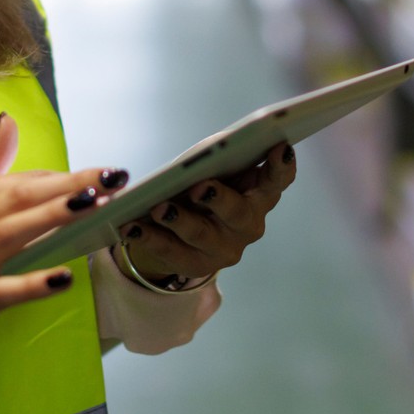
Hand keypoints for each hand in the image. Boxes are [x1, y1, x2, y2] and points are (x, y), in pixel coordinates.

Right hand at [0, 116, 123, 393]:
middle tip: (113, 177)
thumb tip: (9, 123)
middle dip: (69, 185)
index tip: (100, 174)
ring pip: (11, 233)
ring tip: (92, 206)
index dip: (61, 178)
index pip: (18, 182)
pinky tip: (64, 278)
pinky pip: (2, 290)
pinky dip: (32, 283)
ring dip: (53, 218)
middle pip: (18, 198)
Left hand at [119, 141, 295, 285]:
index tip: (279, 148)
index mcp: (259, 195)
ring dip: (179, 219)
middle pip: (238, 212)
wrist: (184, 229)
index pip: (277, 181)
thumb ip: (217, 158)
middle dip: (219, 199)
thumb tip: (203, 156)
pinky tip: (132, 227)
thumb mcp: (214, 168)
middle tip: (200, 187)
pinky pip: (172, 252)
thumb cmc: (204, 184)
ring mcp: (224, 249)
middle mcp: (248, 224)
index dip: (281, 167)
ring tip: (159, 208)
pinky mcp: (196, 265)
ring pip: (201, 234)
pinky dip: (150, 238)